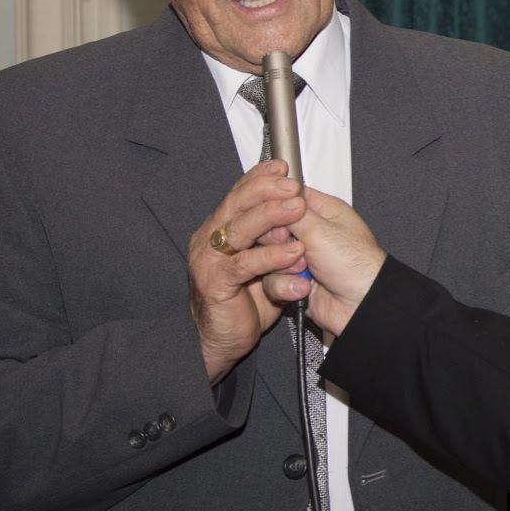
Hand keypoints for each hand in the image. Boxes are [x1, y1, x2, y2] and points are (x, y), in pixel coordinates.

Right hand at [188, 160, 306, 383]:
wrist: (229, 342)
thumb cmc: (250, 301)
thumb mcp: (272, 260)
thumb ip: (279, 232)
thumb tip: (295, 200)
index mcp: (226, 228)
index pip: (242, 193)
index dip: (262, 179)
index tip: (283, 168)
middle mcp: (215, 239)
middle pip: (239, 204)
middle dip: (268, 192)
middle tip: (292, 187)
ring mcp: (212, 259)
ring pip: (241, 228)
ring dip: (271, 217)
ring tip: (296, 210)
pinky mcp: (217, 283)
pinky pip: (246, 264)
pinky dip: (271, 257)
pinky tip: (292, 253)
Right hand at [263, 188, 385, 337]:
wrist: (361, 304)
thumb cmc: (354, 263)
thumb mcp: (320, 229)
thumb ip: (289, 212)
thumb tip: (269, 198)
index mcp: (322, 211)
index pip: (285, 198)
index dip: (273, 205)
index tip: (271, 215)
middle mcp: (309, 233)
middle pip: (270, 228)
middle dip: (277, 240)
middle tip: (294, 246)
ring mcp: (299, 258)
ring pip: (266, 255)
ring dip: (282, 265)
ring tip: (305, 269)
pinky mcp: (292, 280)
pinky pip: (271, 279)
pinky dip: (286, 284)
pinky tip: (304, 286)